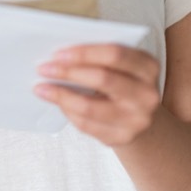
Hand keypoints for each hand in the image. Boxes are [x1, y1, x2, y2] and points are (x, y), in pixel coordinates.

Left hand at [34, 43, 160, 146]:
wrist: (140, 115)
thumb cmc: (121, 81)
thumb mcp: (120, 65)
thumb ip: (98, 56)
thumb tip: (58, 56)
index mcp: (148, 67)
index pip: (114, 54)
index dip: (84, 53)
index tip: (57, 53)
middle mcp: (147, 95)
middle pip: (102, 79)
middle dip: (68, 72)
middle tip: (43, 68)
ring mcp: (137, 119)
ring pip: (90, 107)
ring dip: (61, 96)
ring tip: (41, 88)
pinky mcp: (123, 137)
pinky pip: (87, 125)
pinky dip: (68, 111)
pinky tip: (57, 102)